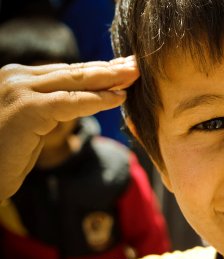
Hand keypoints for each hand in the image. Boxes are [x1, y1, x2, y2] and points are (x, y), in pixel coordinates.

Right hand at [0, 56, 139, 200]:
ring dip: (109, 80)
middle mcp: (18, 77)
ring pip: (75, 82)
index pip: (67, 71)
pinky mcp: (26, 109)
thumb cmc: (6, 152)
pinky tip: (118, 98)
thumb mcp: (33, 122)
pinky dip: (96, 100)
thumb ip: (52, 105)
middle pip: (74, 71)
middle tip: (136, 66)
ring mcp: (19, 90)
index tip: (123, 69)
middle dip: (109, 69)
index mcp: (20, 77)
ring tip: (134, 77)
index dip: (98, 70)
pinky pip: (70, 102)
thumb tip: (84, 97)